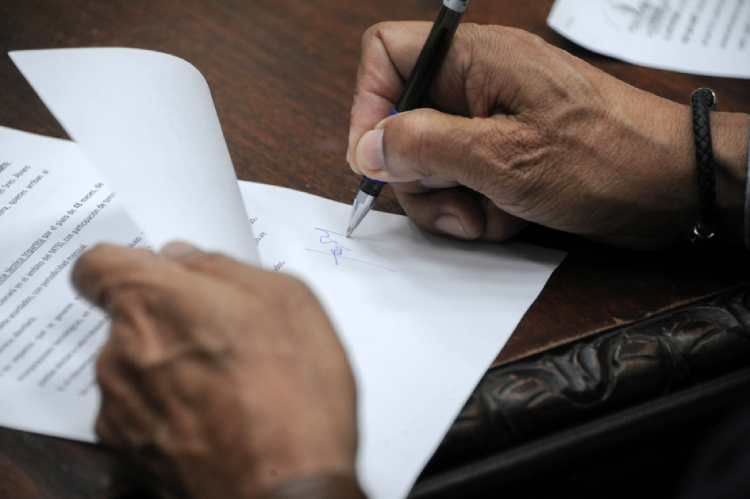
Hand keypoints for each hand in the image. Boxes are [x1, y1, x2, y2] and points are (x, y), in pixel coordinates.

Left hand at [72, 243, 357, 498]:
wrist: (289, 485)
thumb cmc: (295, 396)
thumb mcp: (287, 299)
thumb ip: (223, 267)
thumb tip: (189, 260)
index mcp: (154, 300)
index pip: (97, 265)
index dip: (127, 267)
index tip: (154, 276)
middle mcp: (122, 350)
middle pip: (128, 319)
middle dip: (169, 321)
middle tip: (222, 336)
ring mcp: (120, 403)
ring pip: (137, 365)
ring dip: (170, 366)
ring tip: (229, 383)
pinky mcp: (126, 448)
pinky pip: (140, 410)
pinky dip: (168, 408)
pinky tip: (216, 415)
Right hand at [347, 22, 748, 248]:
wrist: (674, 186)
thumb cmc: (606, 157)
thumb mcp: (502, 157)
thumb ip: (425, 147)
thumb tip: (367, 147)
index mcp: (475, 60)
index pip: (387, 55)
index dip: (369, 104)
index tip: (376, 158)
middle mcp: (478, 85)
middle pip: (403, 121)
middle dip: (416, 174)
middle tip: (448, 200)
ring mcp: (491, 122)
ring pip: (431, 162)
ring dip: (447, 201)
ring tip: (484, 216)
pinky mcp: (505, 155)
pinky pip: (463, 183)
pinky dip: (476, 208)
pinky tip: (507, 217)